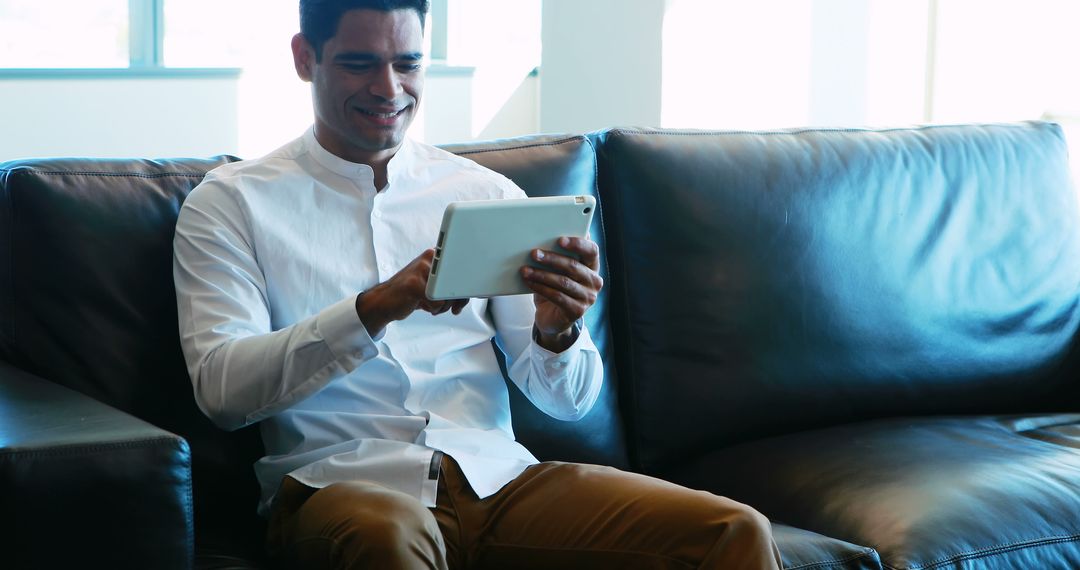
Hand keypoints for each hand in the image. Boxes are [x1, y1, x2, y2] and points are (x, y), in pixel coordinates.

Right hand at [355, 249, 468, 335]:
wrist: (385, 301)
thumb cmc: (413, 294)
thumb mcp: (435, 285)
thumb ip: (452, 284)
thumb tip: (470, 292)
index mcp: (436, 254)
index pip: (462, 270)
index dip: (464, 289)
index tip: (460, 298)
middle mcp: (430, 257)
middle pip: (458, 282)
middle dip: (454, 299)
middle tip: (447, 305)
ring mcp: (420, 269)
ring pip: (448, 293)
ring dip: (442, 306)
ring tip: (431, 304)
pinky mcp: (413, 284)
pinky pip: (437, 302)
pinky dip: (432, 308)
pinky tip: (422, 305)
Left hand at [521, 236, 603, 351]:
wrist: (553, 318)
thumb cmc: (556, 287)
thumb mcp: (558, 271)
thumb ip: (559, 255)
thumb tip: (542, 236)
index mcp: (593, 266)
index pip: (591, 251)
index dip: (578, 244)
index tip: (560, 240)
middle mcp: (594, 281)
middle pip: (573, 266)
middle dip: (552, 259)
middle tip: (534, 253)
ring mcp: (588, 298)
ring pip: (563, 282)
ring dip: (542, 274)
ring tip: (525, 270)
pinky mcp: (577, 311)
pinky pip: (557, 296)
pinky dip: (541, 288)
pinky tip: (529, 282)